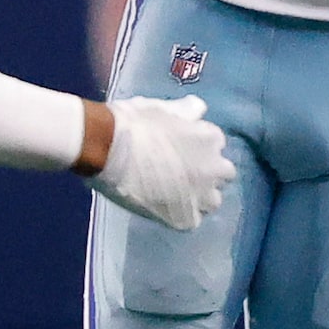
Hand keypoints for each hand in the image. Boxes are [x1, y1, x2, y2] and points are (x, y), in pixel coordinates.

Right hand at [89, 94, 235, 229]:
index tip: (182, 149)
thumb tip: (199, 110)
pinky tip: (164, 208)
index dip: (199, 148)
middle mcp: (213, 167)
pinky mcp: (184, 216)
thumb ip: (186, 111)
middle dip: (207, 173)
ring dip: (199, 197)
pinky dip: (181, 215)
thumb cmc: (132, 122)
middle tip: (182, 172)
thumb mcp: (164, 108)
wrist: (106, 147)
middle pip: (222, 175)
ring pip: (212, 201)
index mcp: (211, 138)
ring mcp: (200, 195)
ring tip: (175, 193)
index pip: (216, 146)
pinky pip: (192, 220)